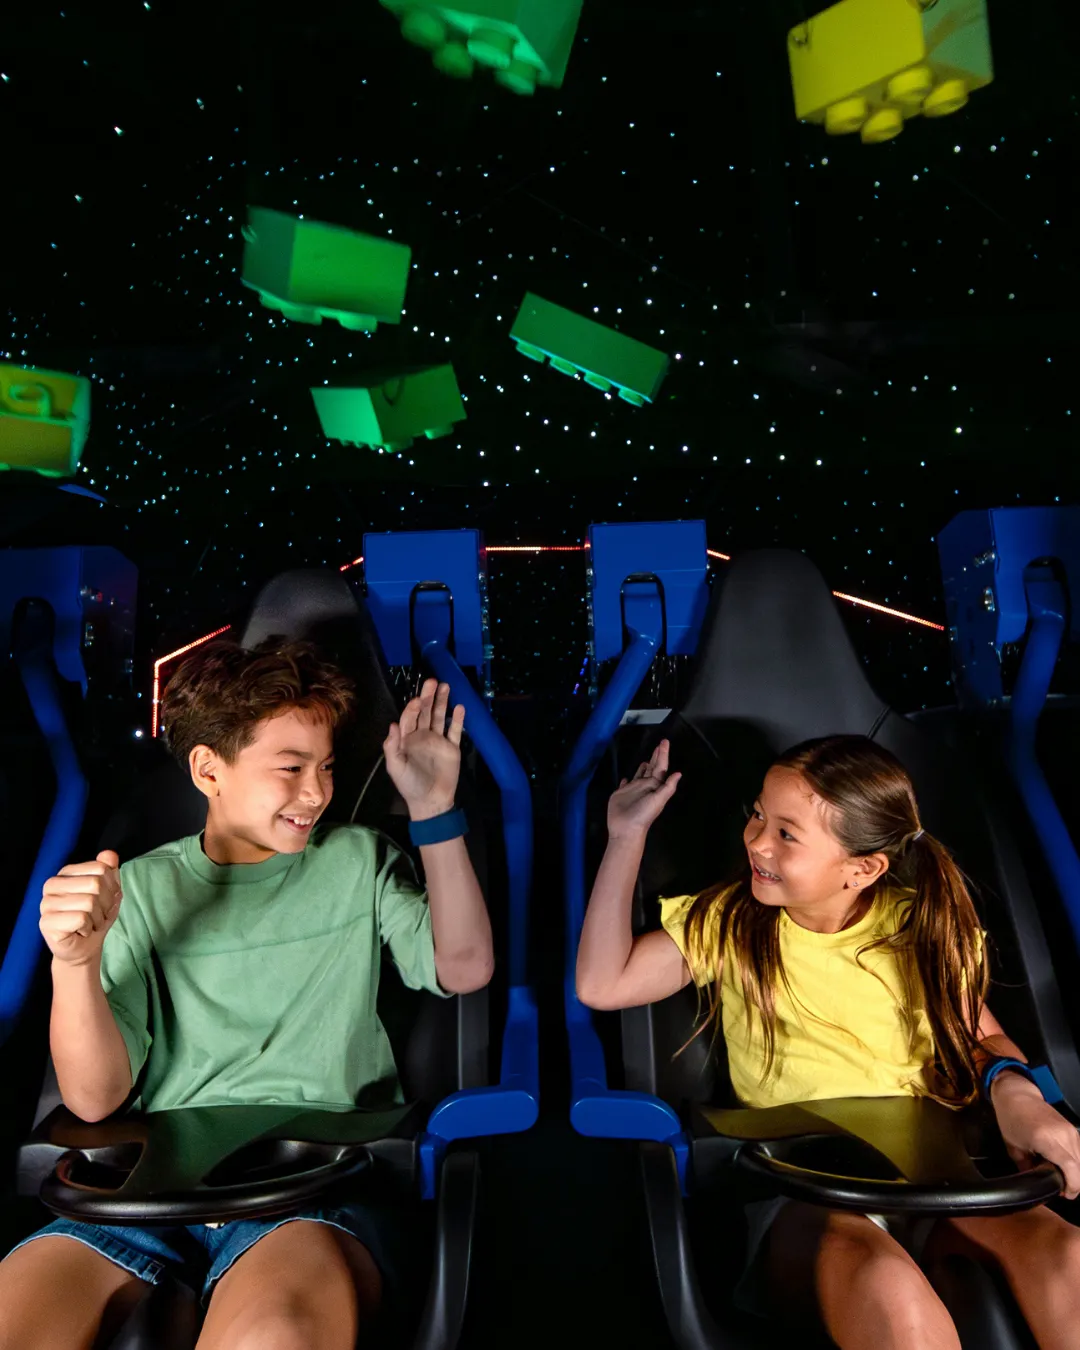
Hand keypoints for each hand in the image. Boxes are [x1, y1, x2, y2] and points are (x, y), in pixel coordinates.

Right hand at [39, 850, 122, 967]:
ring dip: (98, 918)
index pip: (101, 868)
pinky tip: (81, 931)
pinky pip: (80, 919)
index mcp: (66, 872)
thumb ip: (110, 870)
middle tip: (98, 915)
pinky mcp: (46, 922)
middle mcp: (52, 884)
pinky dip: (89, 928)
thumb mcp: (110, 891)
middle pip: (95, 884)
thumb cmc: (96, 917)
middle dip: (105, 904)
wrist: (85, 947)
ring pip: (89, 902)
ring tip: (90, 924)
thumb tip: (109, 854)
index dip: (112, 887)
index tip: (105, 900)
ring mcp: (46, 903)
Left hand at [384, 678, 464, 820]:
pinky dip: (458, 719)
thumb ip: (392, 746)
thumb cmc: (409, 785)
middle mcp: (422, 736)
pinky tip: (460, 707)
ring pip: (440, 717)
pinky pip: (455, 731)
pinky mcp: (452, 748)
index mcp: (407, 739)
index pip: (409, 718)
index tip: (418, 699)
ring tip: (446, 686)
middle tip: (432, 681)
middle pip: (426, 712)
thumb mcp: (395, 767)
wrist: (430, 802)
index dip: (412, 707)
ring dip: (442, 702)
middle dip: (428, 696)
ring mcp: (438, 741)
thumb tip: (392, 724)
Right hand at [607, 739, 681, 841]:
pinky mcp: (621, 793)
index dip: (663, 754)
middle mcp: (645, 785)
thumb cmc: (643, 814)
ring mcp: (633, 789)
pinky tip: (627, 777)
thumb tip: (678, 773)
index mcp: (654, 785)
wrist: (626, 829)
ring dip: (644, 767)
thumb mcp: (658, 800)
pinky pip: (625, 783)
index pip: (660, 767)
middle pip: (652, 768)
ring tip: (648, 759)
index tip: (664, 742)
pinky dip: (627, 779)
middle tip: (659, 744)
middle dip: (656, 756)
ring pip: (640, 774)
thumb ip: (668, 787)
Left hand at [992, 1072, 1079, 1198]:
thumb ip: (1027, 1169)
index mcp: (1046, 1139)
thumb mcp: (1014, 1148)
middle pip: (1079, 1166)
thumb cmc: (1011, 1117)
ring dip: (1075, 1172)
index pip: (1070, 1167)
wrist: (1017, 1094)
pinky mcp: (1072, 1128)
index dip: (1072, 1185)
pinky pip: (1079, 1150)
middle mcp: (1062, 1134)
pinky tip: (1063, 1164)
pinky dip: (1075, 1161)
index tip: (1065, 1193)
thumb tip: (1036, 1184)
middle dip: (1073, 1182)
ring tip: (1061, 1176)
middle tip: (1061, 1189)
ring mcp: (1069, 1130)